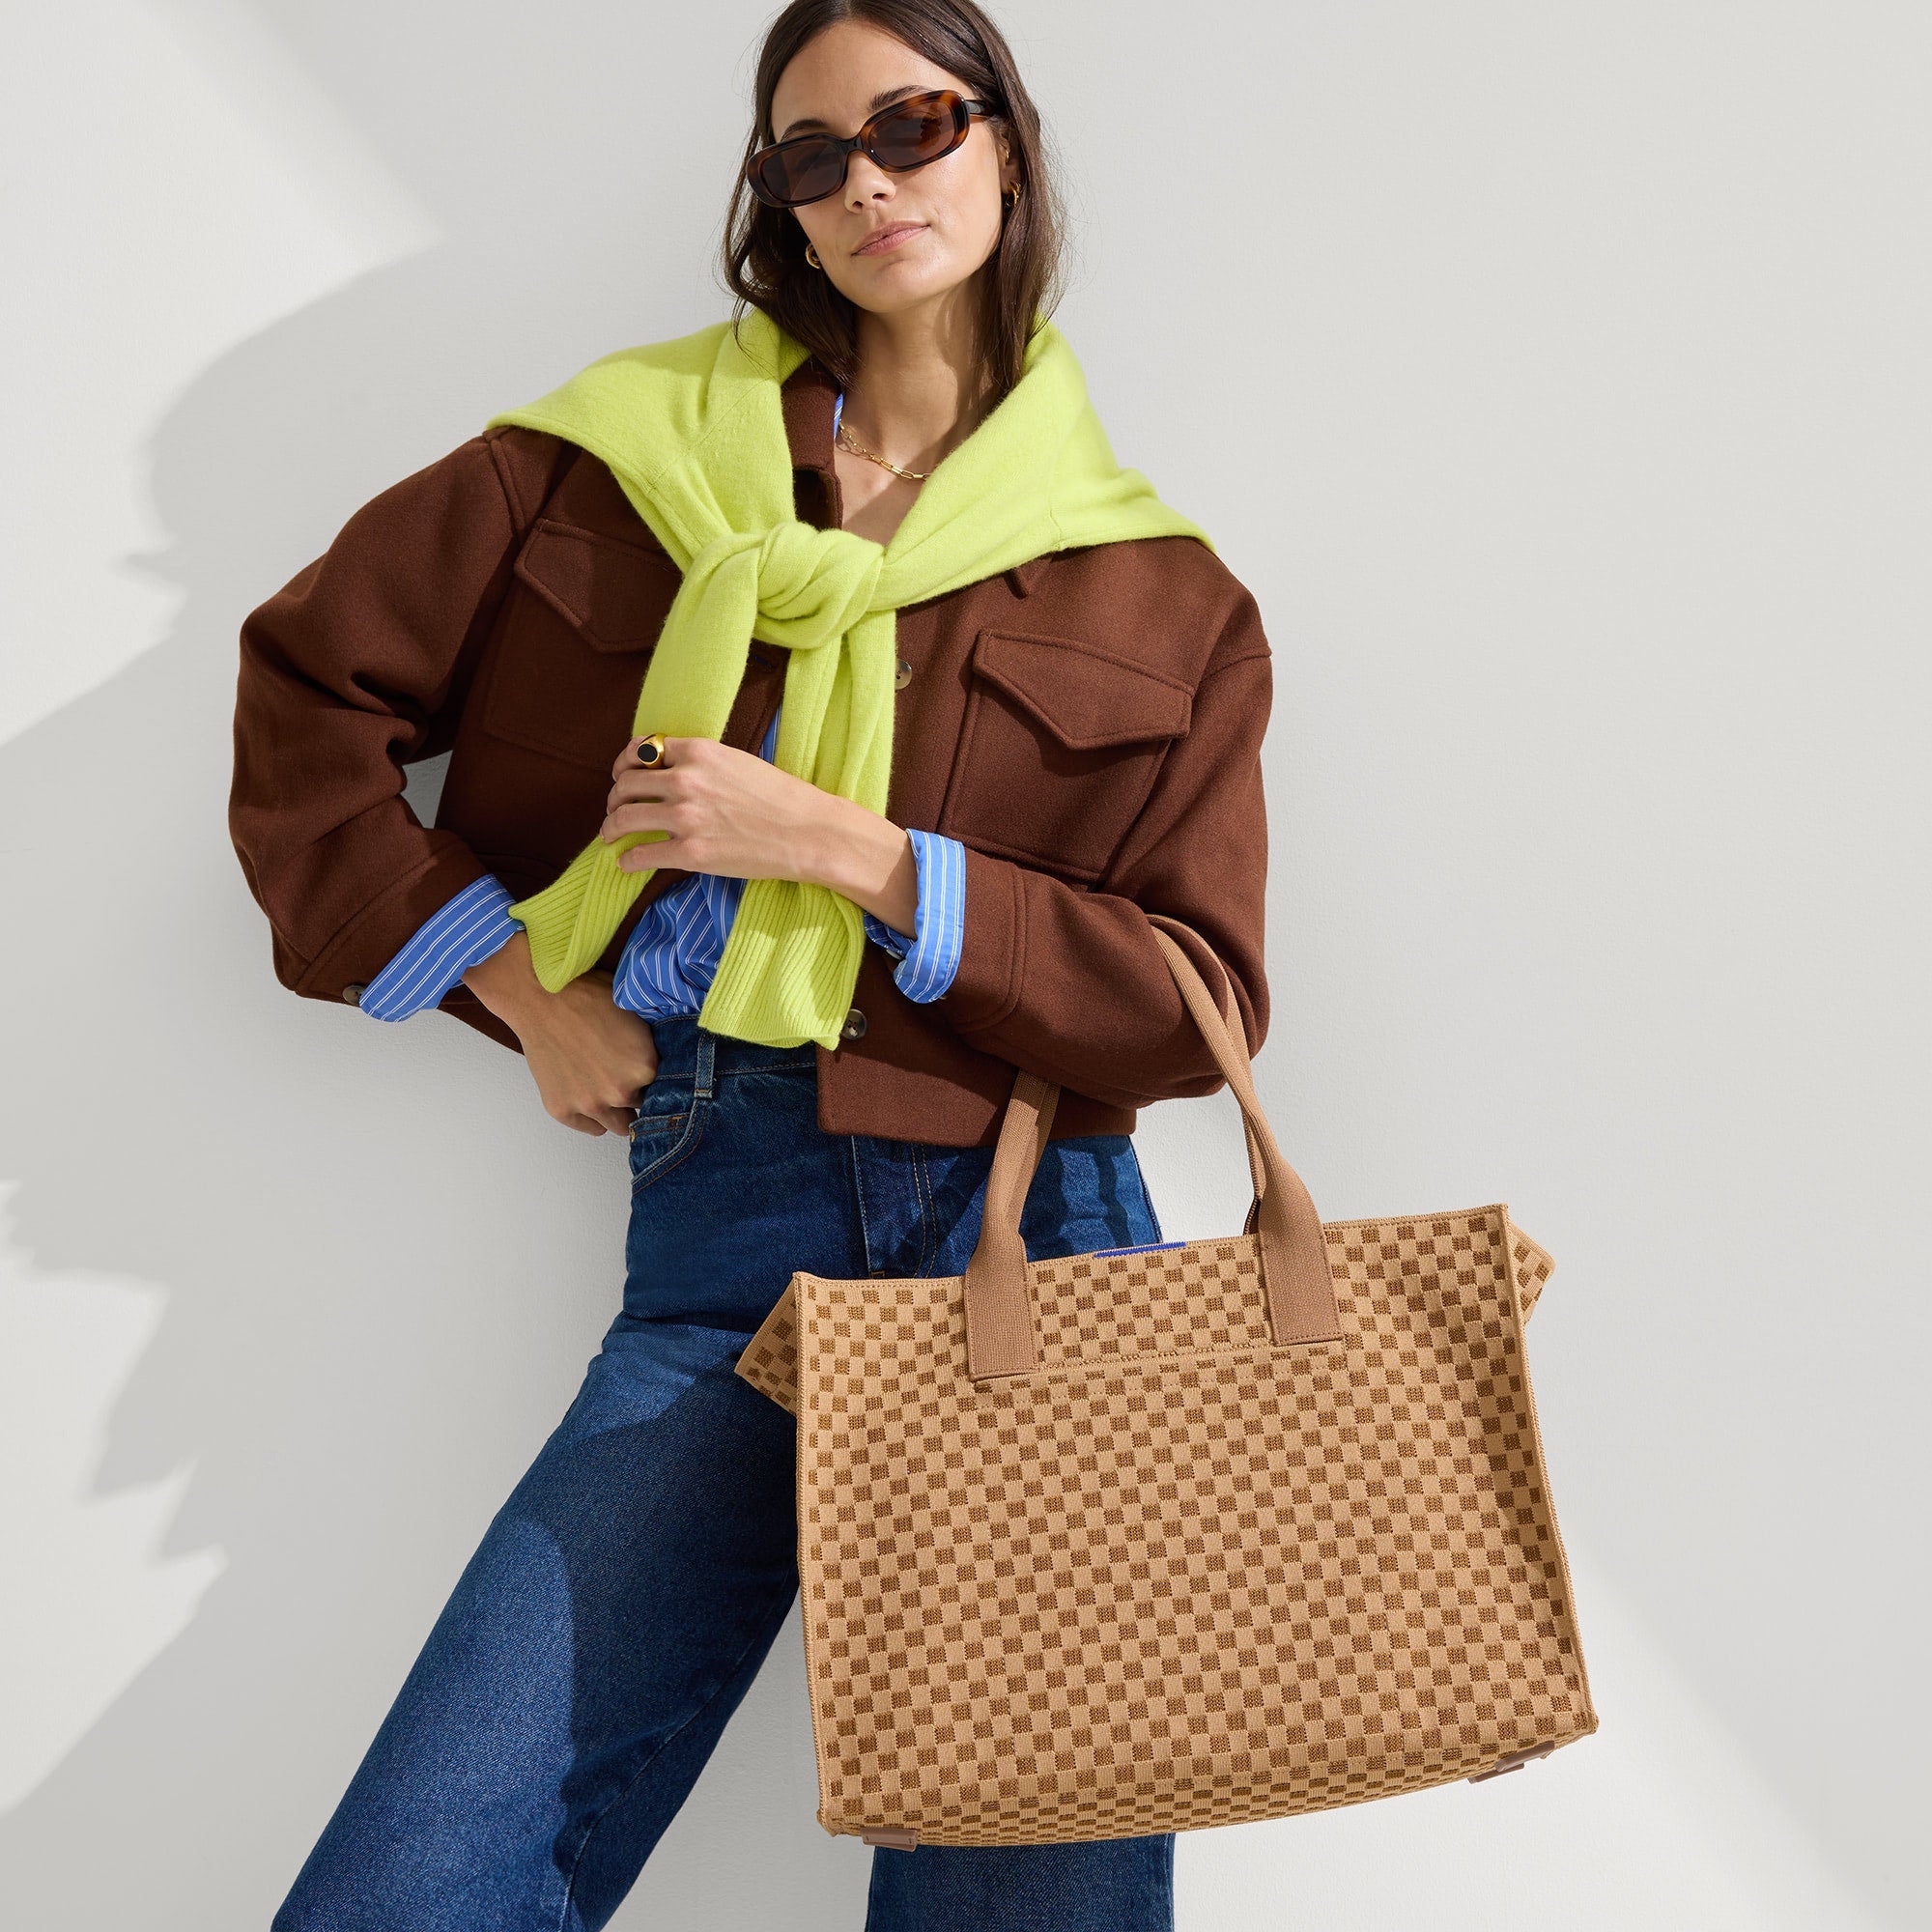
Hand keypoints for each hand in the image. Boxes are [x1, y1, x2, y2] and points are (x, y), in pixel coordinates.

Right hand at [463, 931, 657, 1135]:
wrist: (540, 995)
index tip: (645, 1071)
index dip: (655, 1078)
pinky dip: (592, 1116)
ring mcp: (589, 1104)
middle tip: (623, 1076)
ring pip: (619, 1125)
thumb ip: (653, 1048)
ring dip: (617, 1110)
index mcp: (645, 1067)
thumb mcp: (636, 1015)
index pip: (665, 1088)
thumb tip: (667, 1065)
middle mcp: (620, 1091)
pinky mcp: (562, 1110)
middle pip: (643, 1108)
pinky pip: (591, 1128)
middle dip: (637, 1093)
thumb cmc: (588, 995)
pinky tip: (588, 1093)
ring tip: (607, 1087)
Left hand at [602, 734, 918, 933]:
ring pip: (624, 817)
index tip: (621, 775)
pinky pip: (640, 854)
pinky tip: (627, 862)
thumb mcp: (739, 762)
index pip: (642, 750)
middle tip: (615, 810)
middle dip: (614, 798)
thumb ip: (702, 764)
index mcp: (699, 752)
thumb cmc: (782, 798)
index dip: (624, 763)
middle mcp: (686, 780)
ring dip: (610, 828)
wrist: (809, 832)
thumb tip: (670, 774)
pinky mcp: (690, 853)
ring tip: (610, 836)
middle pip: (626, 784)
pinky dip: (627, 859)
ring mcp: (685, 817)